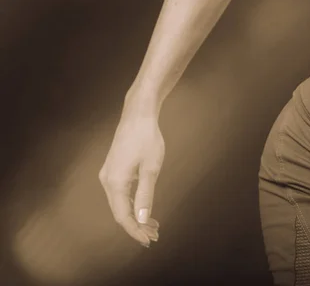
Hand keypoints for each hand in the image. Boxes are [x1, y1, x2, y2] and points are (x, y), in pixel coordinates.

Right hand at [99, 110, 163, 246]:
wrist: (138, 115)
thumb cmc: (147, 138)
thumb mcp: (151, 168)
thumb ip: (145, 195)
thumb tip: (141, 219)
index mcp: (115, 182)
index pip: (123, 216)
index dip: (135, 231)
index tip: (149, 241)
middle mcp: (107, 180)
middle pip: (120, 212)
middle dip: (136, 226)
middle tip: (155, 235)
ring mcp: (108, 174)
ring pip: (120, 203)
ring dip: (135, 216)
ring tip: (153, 226)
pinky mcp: (113, 169)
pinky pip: (120, 193)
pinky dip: (132, 204)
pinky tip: (144, 208)